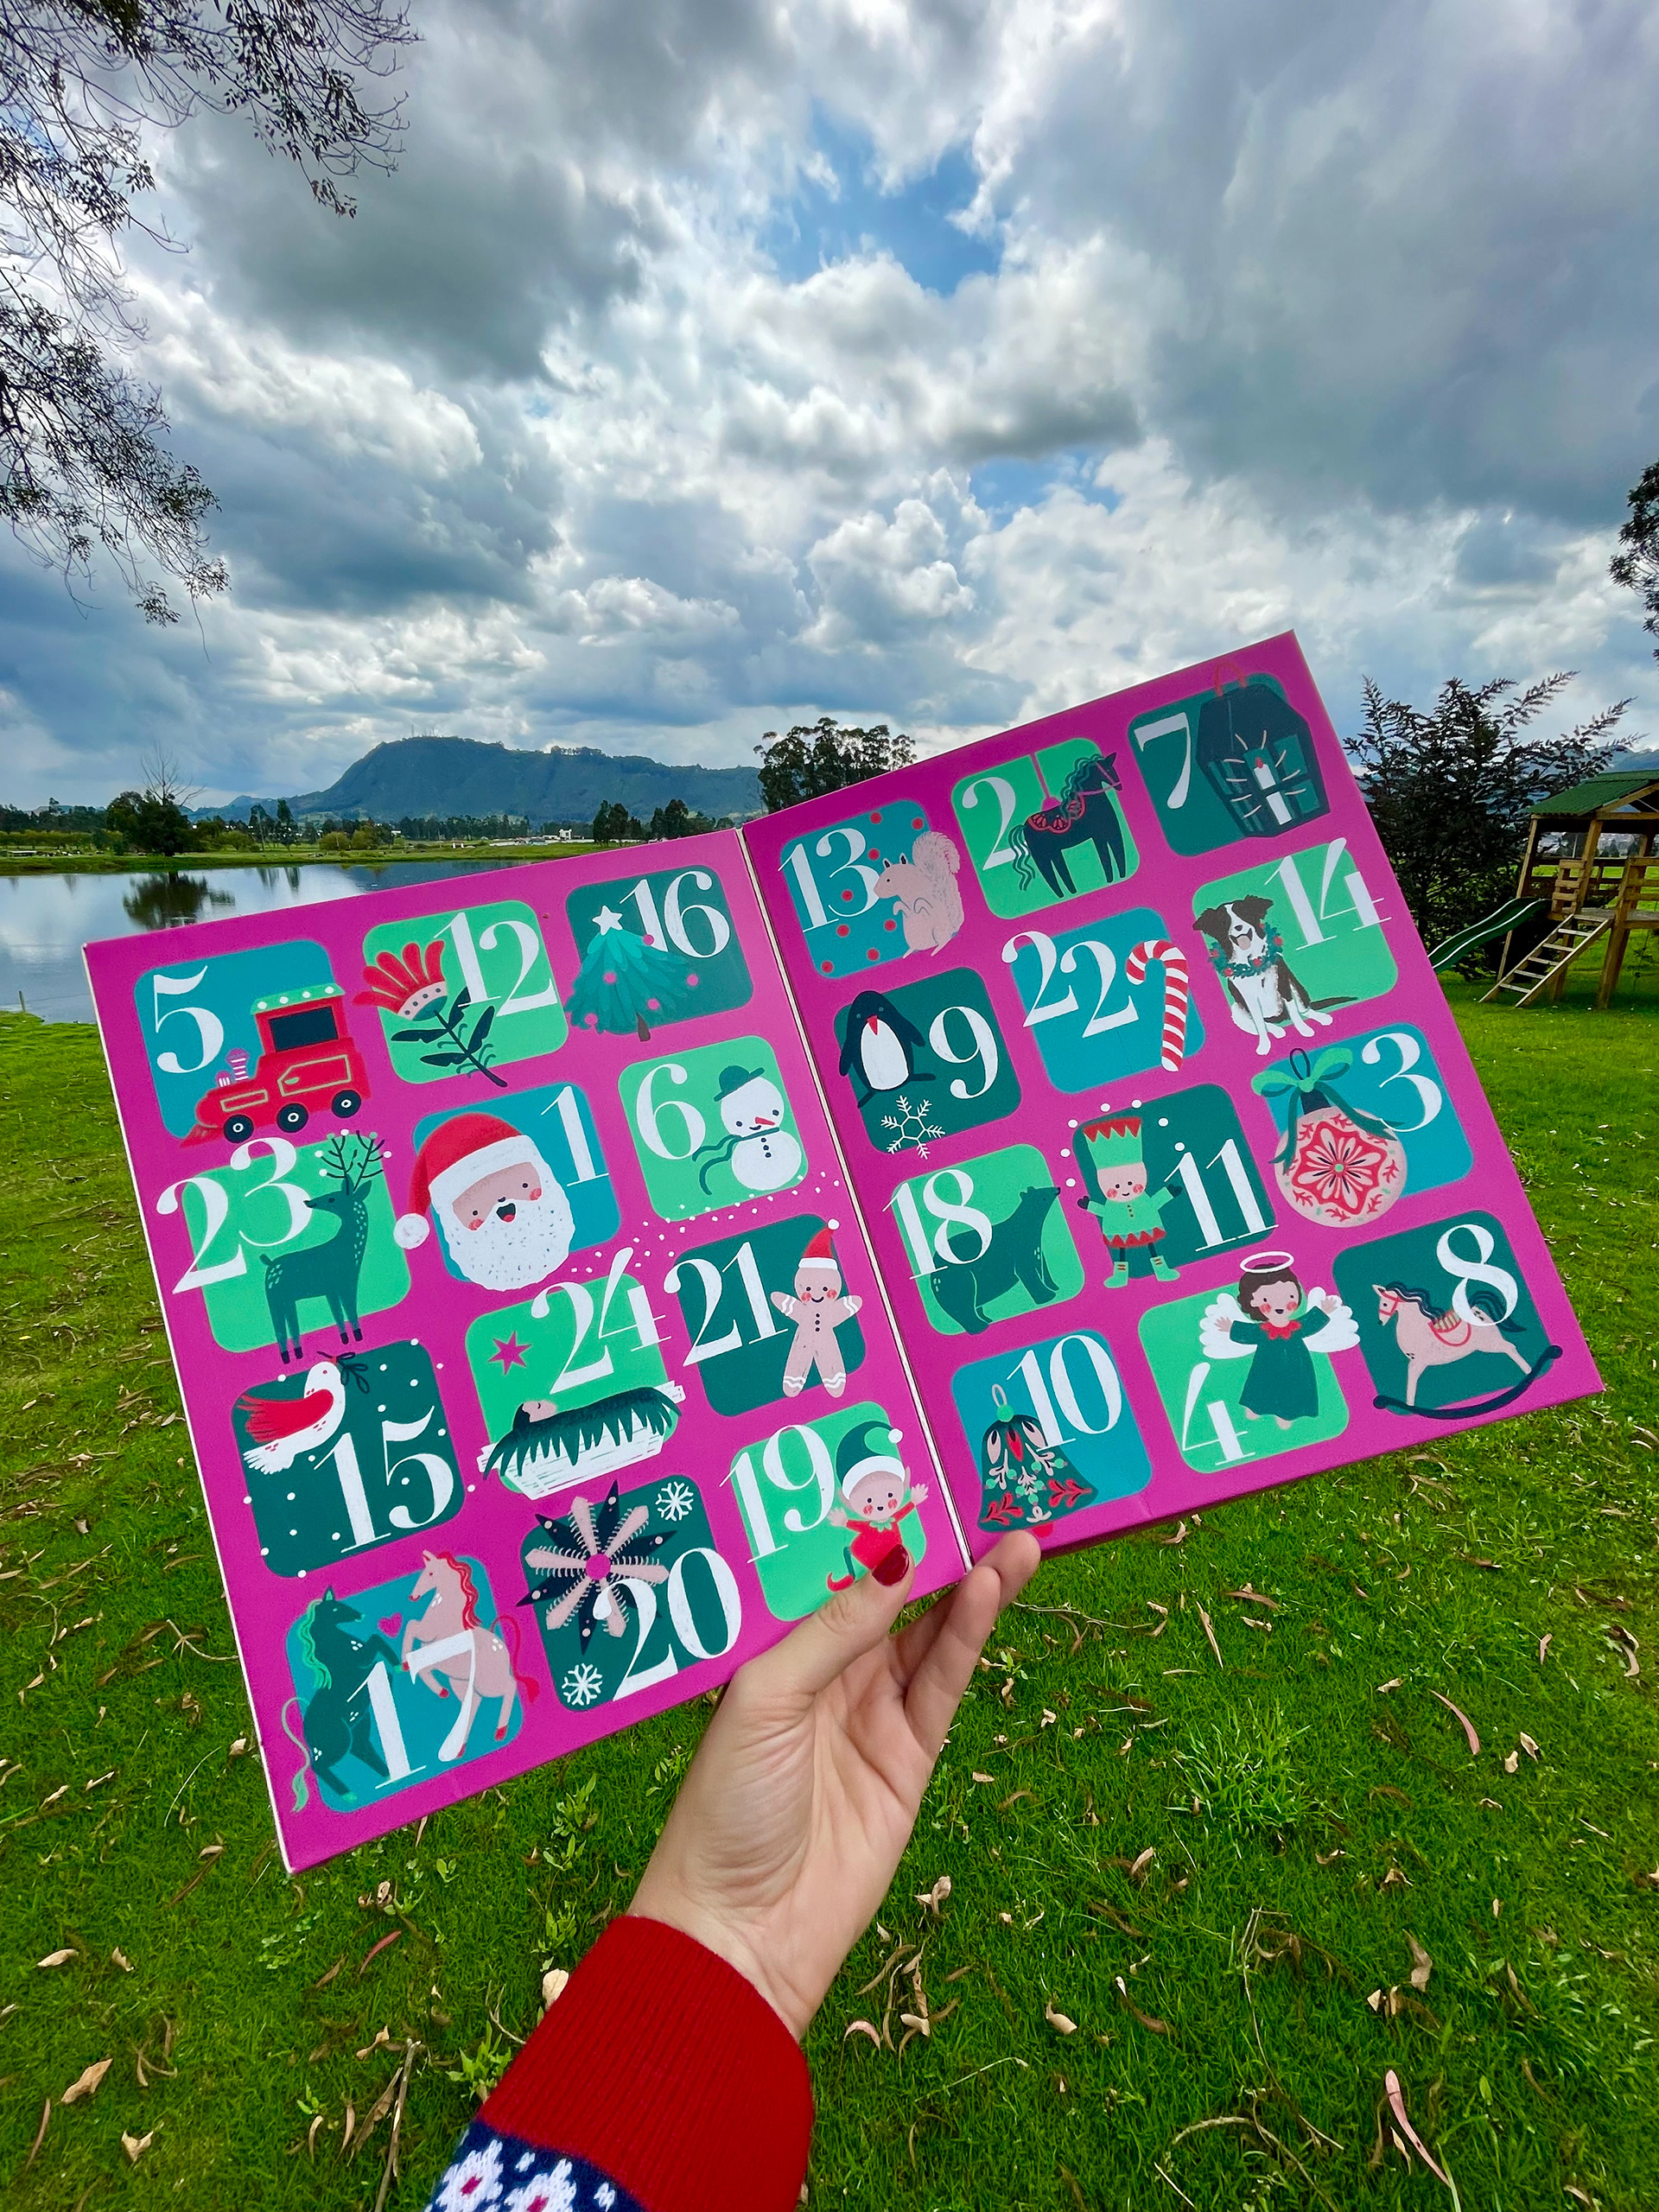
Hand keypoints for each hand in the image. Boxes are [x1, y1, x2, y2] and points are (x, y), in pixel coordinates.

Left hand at [629, 1533, 1040, 2037]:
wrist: (741, 1934)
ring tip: (1014, 1534)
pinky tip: (989, 1589)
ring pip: (932, 1632)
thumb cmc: (724, 1809)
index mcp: (774, 1649)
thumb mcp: (766, 1697)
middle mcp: (825, 1672)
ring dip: (971, 1583)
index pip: (832, 1571)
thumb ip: (835, 1627)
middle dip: (937, 1546)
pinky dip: (970, 1635)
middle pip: (893, 1595)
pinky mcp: (910, 1758)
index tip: (913, 1472)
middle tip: (985, 1492)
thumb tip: (894, 1556)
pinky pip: (945, 1683)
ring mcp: (871, 1713)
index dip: (871, 1526)